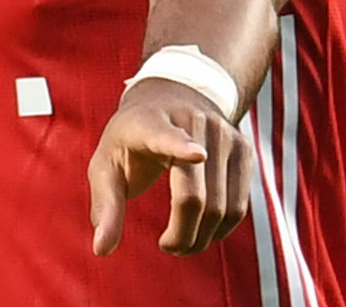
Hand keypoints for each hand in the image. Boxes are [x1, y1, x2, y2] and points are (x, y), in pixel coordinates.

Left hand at [87, 77, 253, 256]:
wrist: (174, 95)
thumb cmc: (133, 139)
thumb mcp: (106, 165)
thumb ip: (106, 206)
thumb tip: (101, 250)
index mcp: (150, 123)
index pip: (166, 135)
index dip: (181, 146)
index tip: (197, 154)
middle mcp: (193, 122)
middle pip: (194, 196)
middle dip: (182, 235)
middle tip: (168, 247)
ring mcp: (224, 134)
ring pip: (221, 206)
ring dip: (203, 238)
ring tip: (182, 243)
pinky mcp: (244, 149)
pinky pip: (239, 204)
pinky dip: (222, 228)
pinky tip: (204, 230)